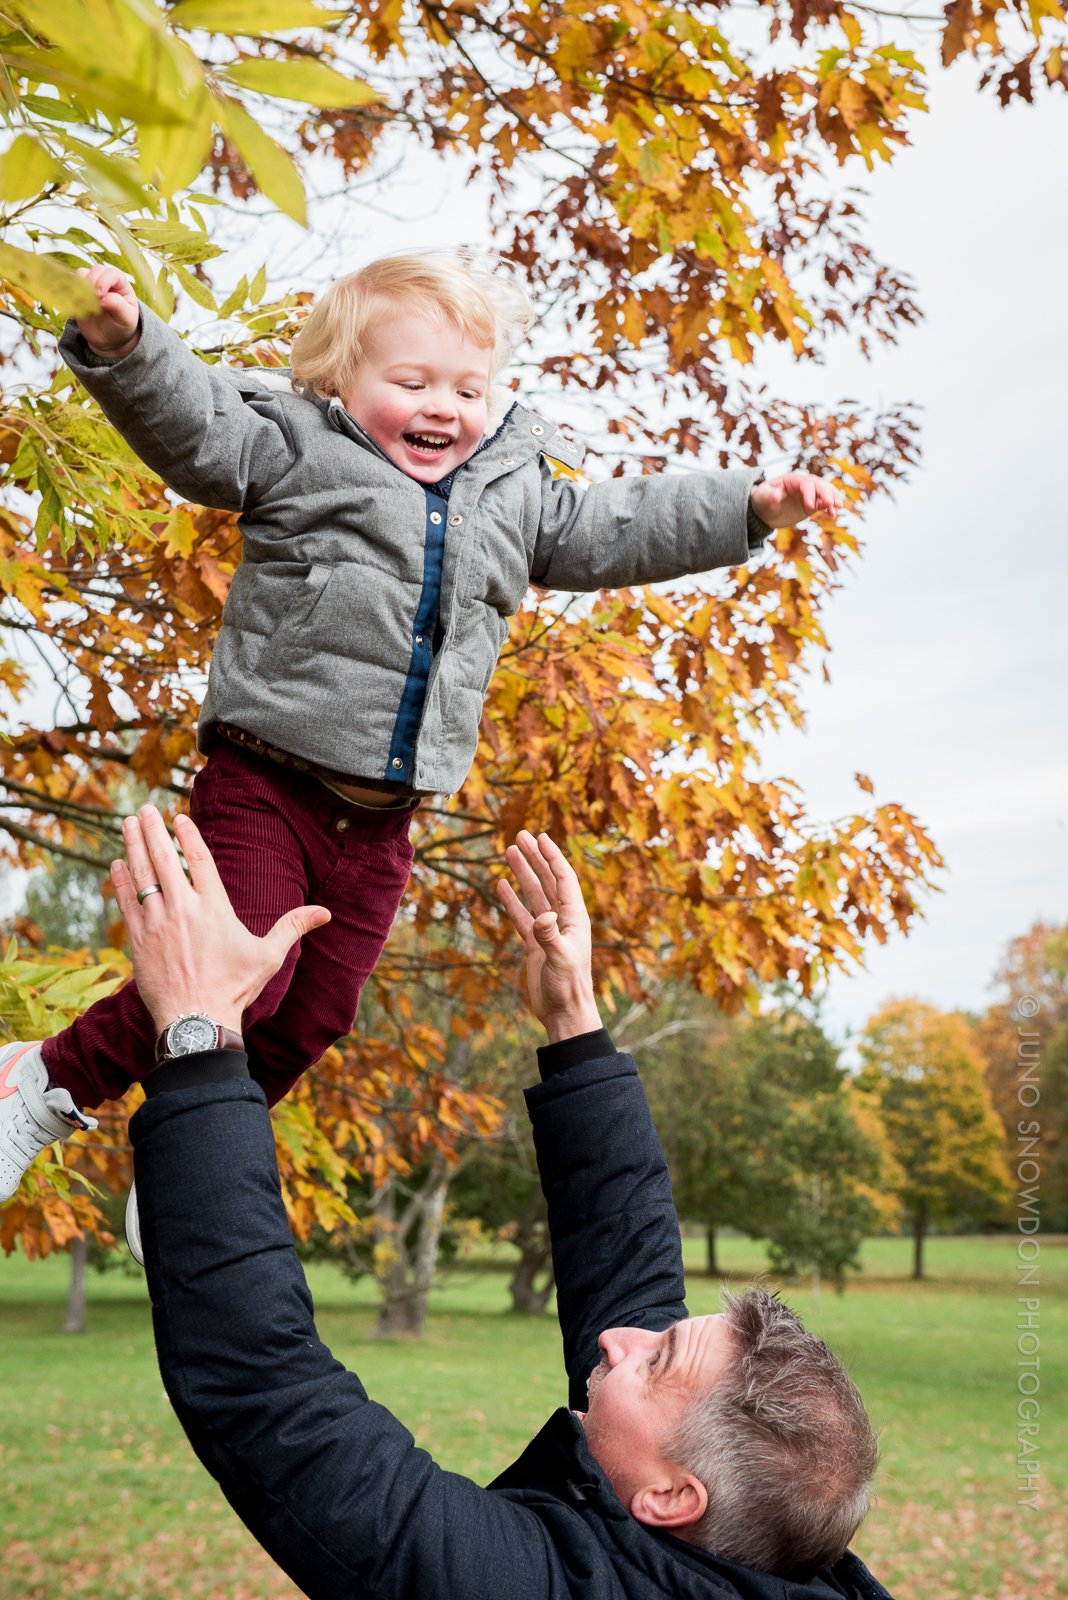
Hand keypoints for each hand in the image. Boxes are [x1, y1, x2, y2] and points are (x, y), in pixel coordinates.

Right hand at [75, 265, 140, 358]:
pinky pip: (71, 284)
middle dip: (93, 283)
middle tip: (93, 301)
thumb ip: (117, 305)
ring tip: (85, 302)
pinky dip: (71, 291)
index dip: (105, 281)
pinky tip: (77, 303)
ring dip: (81, 286)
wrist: (108, 339)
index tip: (100, 296)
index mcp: (121, 284)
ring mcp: (92, 285)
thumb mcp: (126, 318)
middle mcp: (106, 281)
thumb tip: (103, 298)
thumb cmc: (121, 326)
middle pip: (96, 270)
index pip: (112, 273)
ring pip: (82, 274)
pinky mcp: (79, 292)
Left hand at [111, 805, 329, 1036]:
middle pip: (164, 859)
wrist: (195, 1019)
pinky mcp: (139, 940)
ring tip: (128, 824)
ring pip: (142, 876)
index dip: (188, 835)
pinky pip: (127, 903)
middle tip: (144, 810)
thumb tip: (325, 912)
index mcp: (214, 908)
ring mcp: (157, 923)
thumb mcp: (268, 956)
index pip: (200, 860)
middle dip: (152, 830)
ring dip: (133, 847)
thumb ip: (292, 927)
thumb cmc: (233, 988)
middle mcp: (183, 909)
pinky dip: (121, 882)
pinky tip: (117, 865)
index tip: (178, 817)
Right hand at [496, 831, 601, 1043]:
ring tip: (509, 852)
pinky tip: (501, 886)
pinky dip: (512, 900)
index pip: (563, 879)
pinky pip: (522, 915)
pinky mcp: (535, 944)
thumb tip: (542, 916)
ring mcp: (548, 930)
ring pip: (534, 894)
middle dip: (535, 857)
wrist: (564, 1012)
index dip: (552, 856)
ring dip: (522, 874)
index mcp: (574, 918)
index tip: (539, 837)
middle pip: (548, 880)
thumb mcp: (560, 960)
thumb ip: (549, 937)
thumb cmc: (568, 986)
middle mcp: (562, 919)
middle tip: (520, 836)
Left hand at [750, 471, 842, 529]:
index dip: (810, 493)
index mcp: (792, 479)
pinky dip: (830, 507)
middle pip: (819, 485)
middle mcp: (803, 484)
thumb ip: (769, 496)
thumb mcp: (763, 498)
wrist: (765, 511)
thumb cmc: (762, 501)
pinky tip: (833, 513)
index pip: (806, 482)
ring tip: (837, 508)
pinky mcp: (812, 504)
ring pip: (825, 492)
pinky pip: (824, 503)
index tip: (810, 507)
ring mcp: (809, 494)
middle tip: (831, 504)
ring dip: (832, 499)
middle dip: (826, 494)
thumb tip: (776, 494)